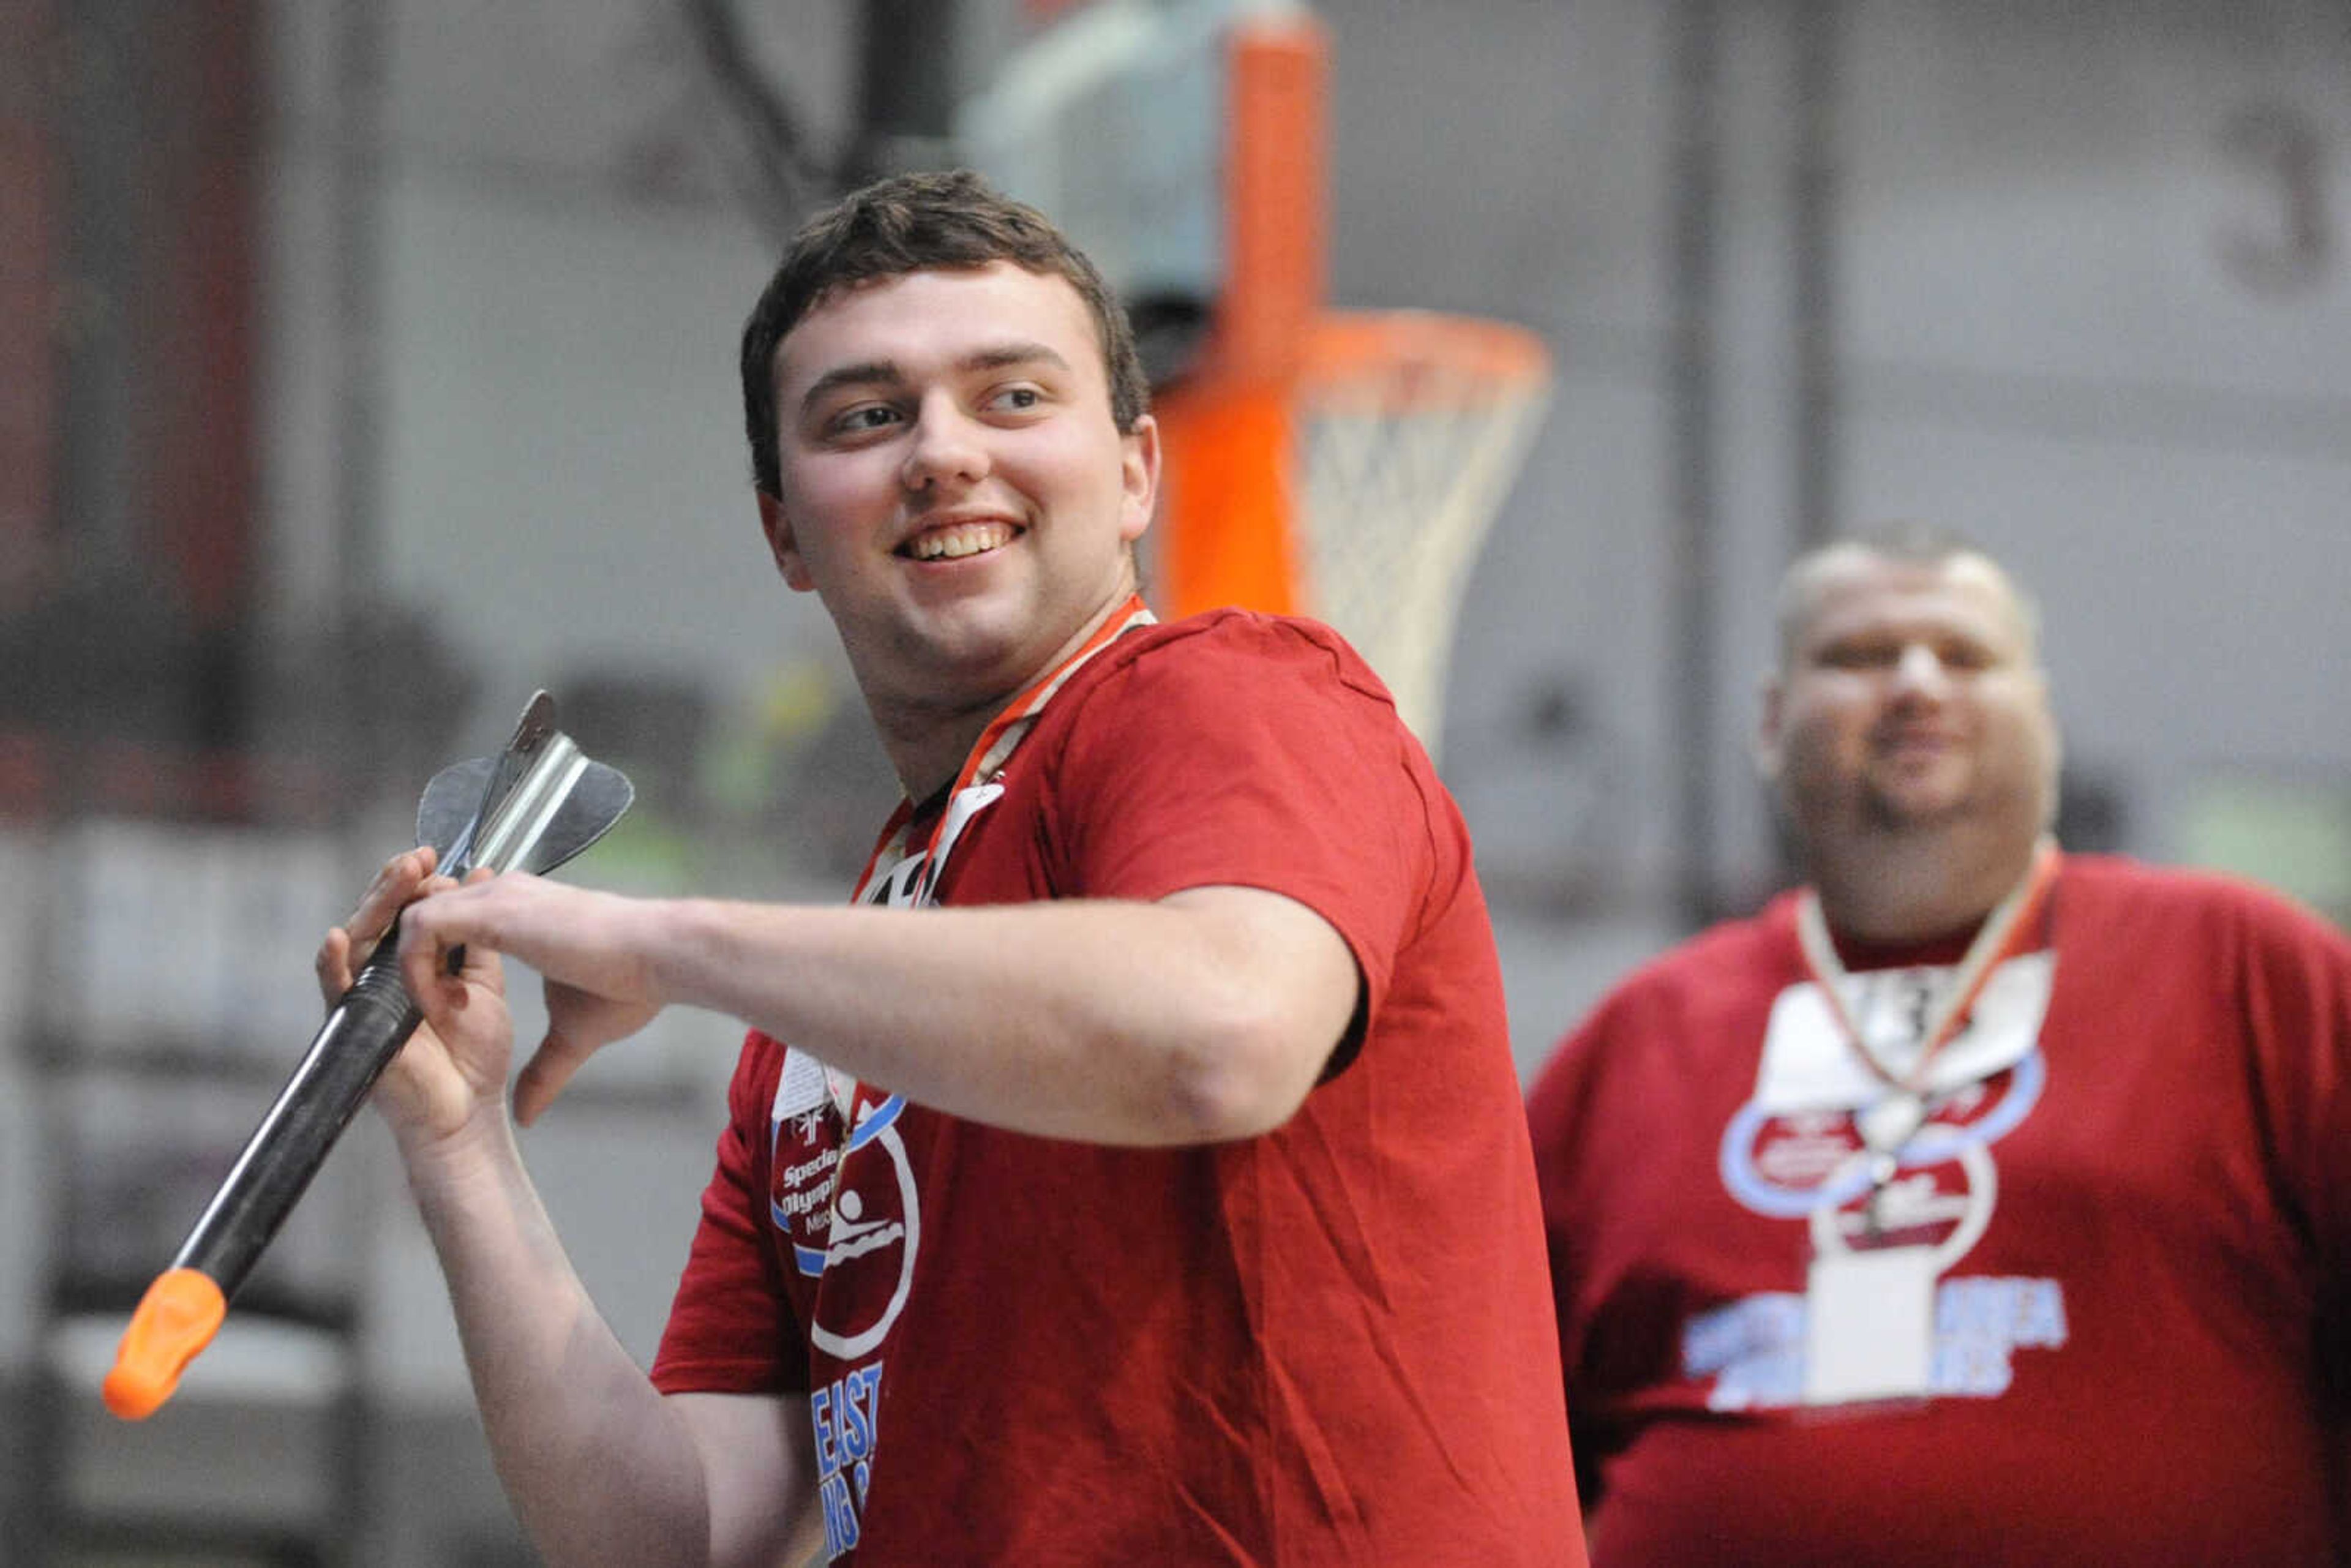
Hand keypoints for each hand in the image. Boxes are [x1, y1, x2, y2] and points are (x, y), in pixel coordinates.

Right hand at [317, 847, 513, 1151]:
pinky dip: (333, 965)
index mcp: (415, 964)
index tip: (439, 859)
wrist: (468, 1110)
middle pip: (379, 918)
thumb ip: (477, 941)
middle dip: (396, 885)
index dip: (420, 883)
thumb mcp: (484, 986)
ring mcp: (364, 997)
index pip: (408, 912)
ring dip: (375, 907)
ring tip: (398, 879)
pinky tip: (339, 940)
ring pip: (358, 942)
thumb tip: (478, 879)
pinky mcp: (352, 1024)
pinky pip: (333, 990)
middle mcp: (384, 976)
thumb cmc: (472, 1055)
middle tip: (418, 858)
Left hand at [392, 872, 667, 1123]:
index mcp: (521, 915)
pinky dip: (415, 967)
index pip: (455, 923)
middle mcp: (502, 897)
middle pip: (427, 911)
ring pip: (414, 915)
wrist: (659, 959)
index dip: (438, 963)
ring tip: (425, 1012)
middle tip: (422, 1011)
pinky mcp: (491, 911)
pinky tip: (439, 1007)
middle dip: (411, 960)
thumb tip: (528, 1114)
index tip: (447, 1008)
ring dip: (406, 965)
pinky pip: (421, 928)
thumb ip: (544, 1069)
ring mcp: (495, 898)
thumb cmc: (632, 985)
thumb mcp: (575, 1034)